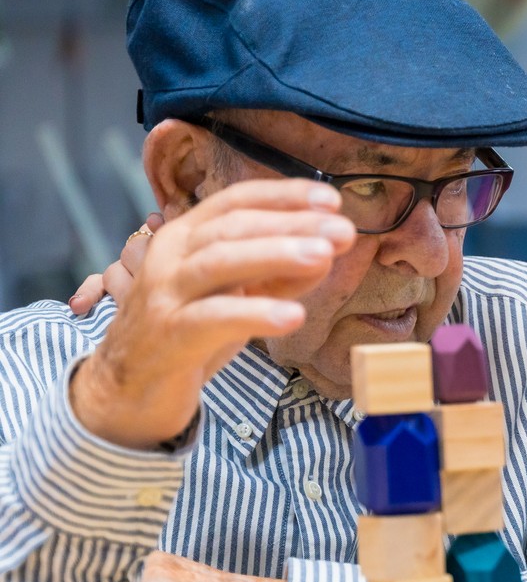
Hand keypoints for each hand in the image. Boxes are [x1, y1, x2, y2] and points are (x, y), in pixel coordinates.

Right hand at [69, 180, 355, 449]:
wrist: (129, 385)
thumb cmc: (188, 331)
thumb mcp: (237, 295)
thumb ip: (277, 275)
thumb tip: (326, 253)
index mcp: (187, 236)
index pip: (236, 201)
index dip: (284, 196)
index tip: (332, 200)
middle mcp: (171, 256)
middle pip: (233, 228)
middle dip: (291, 224)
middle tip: (343, 229)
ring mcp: (166, 293)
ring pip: (220, 262)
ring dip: (276, 255)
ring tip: (323, 255)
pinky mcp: (169, 334)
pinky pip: (214, 318)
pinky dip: (255, 313)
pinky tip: (293, 316)